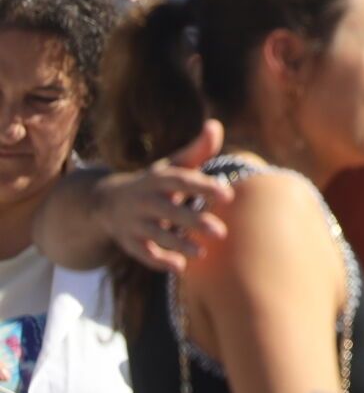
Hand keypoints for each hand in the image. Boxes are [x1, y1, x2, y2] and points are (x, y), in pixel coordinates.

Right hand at [93, 120, 232, 272]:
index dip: (204, 187)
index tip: (229, 195)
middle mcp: (145, 200)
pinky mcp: (129, 241)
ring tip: (202, 253)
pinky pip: (142, 253)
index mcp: (160, 179)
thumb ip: (198, 150)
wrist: (105, 201)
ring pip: (156, 235)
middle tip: (222, 232)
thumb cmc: (155, 183)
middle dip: (193, 221)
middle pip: (169, 211)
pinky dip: (158, 261)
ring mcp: (134, 222)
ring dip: (178, 244)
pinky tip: (180, 267)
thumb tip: (215, 125)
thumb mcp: (173, 165)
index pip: (183, 181)